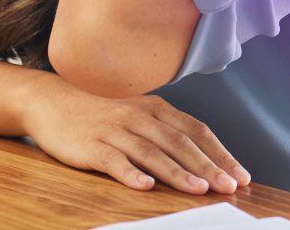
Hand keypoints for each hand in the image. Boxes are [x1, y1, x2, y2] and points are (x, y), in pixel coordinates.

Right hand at [20, 76, 250, 194]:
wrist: (48, 100)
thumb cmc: (98, 111)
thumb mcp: (135, 112)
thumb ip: (164, 131)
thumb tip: (202, 159)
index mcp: (154, 107)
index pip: (195, 130)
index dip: (220, 153)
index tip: (240, 175)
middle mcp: (137, 116)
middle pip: (179, 142)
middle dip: (207, 166)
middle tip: (229, 187)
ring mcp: (113, 129)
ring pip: (151, 152)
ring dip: (176, 172)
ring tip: (198, 189)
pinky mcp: (90, 145)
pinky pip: (113, 160)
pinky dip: (130, 173)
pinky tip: (145, 186)